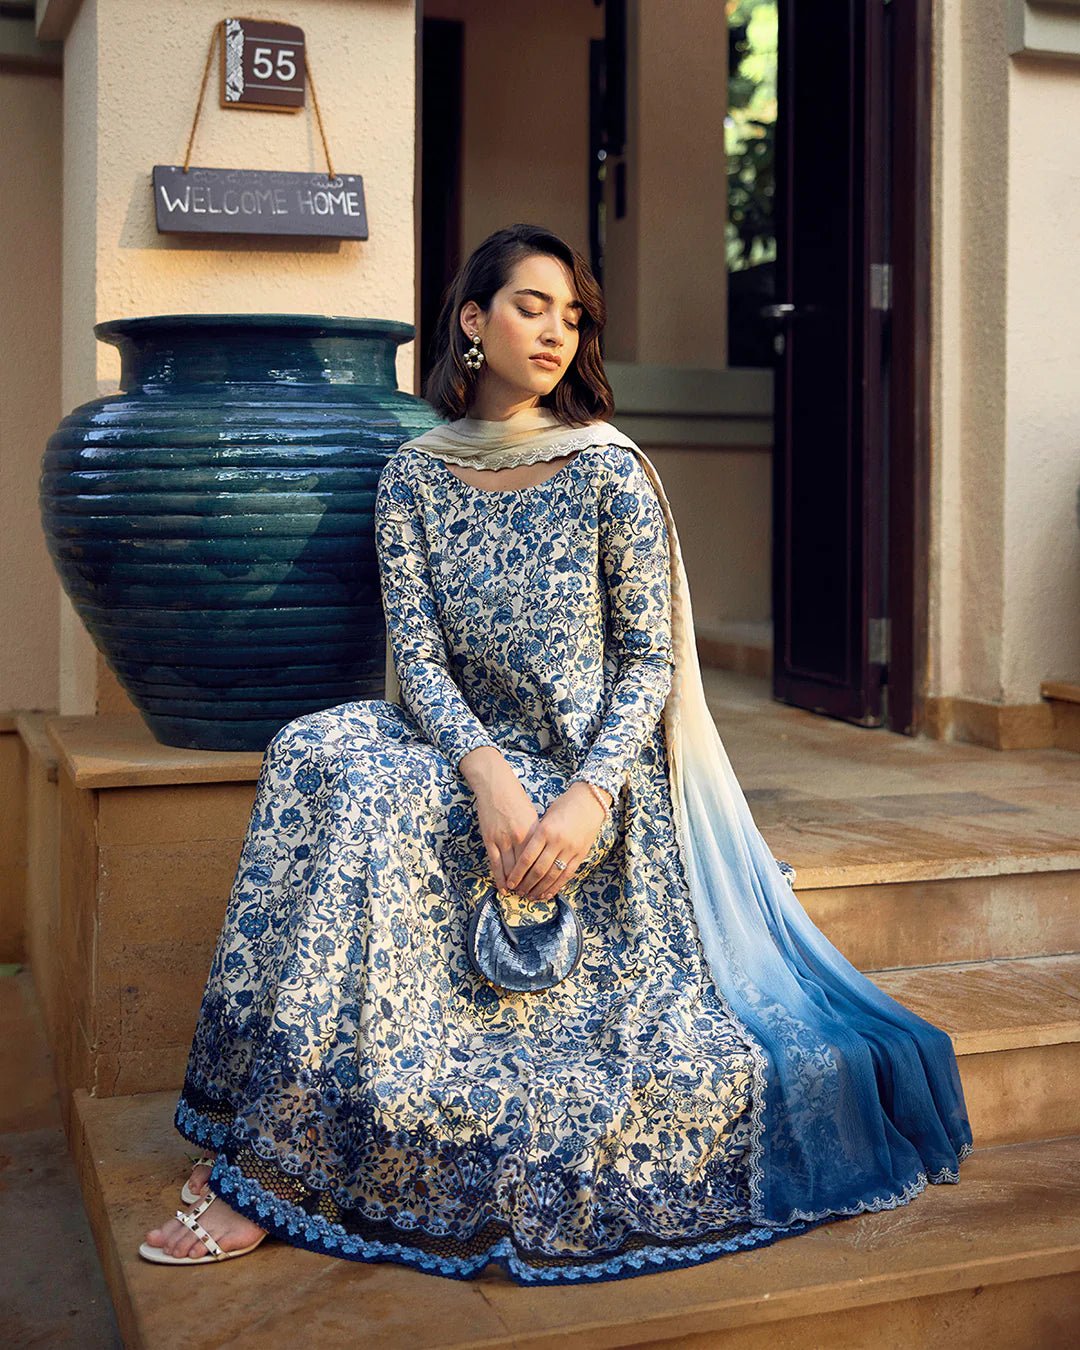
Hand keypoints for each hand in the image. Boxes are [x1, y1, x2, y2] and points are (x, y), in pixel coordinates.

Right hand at [461, 750, 542, 891]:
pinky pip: (495, 863)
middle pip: (527, 869)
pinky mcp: (490, 839)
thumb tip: (541, 855)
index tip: (544, 888)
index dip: (542, 877)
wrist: (495, 785)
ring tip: (517, 894)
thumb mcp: (533, 816)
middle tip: (530, 896)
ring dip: (514, 884)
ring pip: (510, 869)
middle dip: (529, 885)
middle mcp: (521, 838)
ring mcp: (504, 839)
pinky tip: (503, 887)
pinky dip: (499, 877)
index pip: (541, 861)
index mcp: (535, 831)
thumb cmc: (516, 799)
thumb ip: (537, 836)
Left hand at [504, 782, 610, 901]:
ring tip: (530, 896)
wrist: (590, 801)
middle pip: (539, 870)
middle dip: (526, 884)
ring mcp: (571, 849)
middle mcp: (557, 842)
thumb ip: (536, 836)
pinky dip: (556, 886)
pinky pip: (567, 875)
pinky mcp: (581, 855)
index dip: (517, 874)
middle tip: (518, 892)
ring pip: (552, 875)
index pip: (527, 858)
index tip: (510, 883)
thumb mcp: (545, 817)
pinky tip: (547, 894)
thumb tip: (523, 859)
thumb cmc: (564, 806)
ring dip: (540, 888)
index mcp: (545, 830)